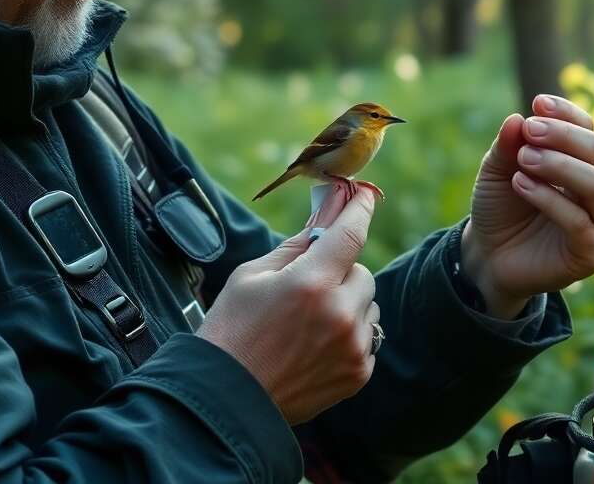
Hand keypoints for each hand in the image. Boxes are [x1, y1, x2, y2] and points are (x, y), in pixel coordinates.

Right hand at [198, 186, 379, 424]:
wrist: (224, 399)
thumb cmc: (231, 330)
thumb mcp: (252, 276)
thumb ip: (296, 244)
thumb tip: (325, 214)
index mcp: (310, 282)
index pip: (351, 234)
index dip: (360, 209)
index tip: (364, 195)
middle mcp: (339, 313)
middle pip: (362, 272)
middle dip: (341, 272)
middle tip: (310, 286)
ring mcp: (352, 346)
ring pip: (368, 306)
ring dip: (348, 304)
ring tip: (308, 323)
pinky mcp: (358, 373)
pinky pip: (367, 337)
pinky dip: (349, 335)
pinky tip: (314, 346)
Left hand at [464, 94, 593, 317]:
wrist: (488, 256)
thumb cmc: (500, 209)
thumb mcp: (497, 171)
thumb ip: (508, 146)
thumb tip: (519, 118)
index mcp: (582, 165)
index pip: (587, 129)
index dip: (567, 114)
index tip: (538, 103)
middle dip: (563, 136)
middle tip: (530, 130)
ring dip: (559, 164)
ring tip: (523, 159)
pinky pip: (579, 221)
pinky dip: (549, 198)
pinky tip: (521, 184)